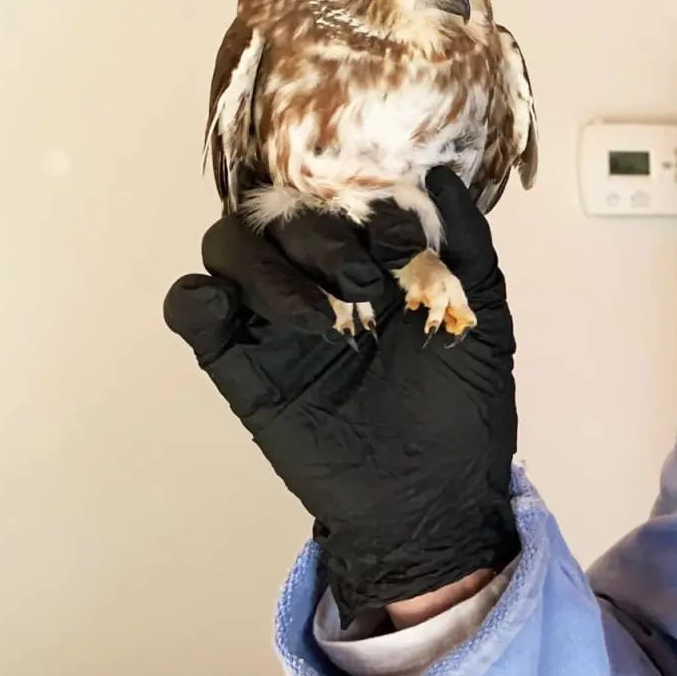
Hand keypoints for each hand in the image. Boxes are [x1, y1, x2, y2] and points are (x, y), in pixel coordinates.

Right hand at [163, 167, 519, 624]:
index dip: (360, 203)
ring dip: (265, 268)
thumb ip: (468, 243)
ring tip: (317, 320)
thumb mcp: (484, 316)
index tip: (398, 242)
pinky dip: (196, 297)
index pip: (340, 194)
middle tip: (362, 282)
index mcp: (374, 257)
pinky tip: (230, 313)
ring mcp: (273, 319)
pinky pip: (192, 309)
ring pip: (229, 247)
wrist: (430, 500)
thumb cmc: (465, 408)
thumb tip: (445, 174)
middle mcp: (317, 276)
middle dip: (316, 235)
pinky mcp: (238, 364)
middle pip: (279, 213)